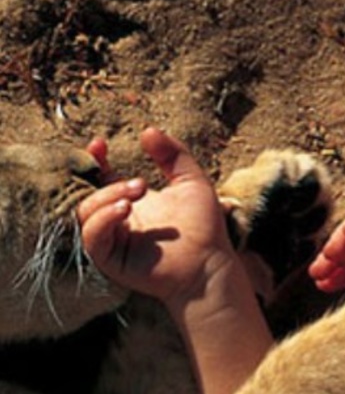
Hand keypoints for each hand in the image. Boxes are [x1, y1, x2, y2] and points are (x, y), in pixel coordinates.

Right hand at [78, 128, 234, 307]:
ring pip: (85, 213)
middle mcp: (119, 220)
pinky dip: (102, 219)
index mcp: (132, 201)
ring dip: (106, 198)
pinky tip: (125, 210)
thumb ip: (173, 154)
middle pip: (89, 193)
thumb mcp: (191, 181)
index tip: (99, 144)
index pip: (100, 178)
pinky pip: (92, 237)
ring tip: (136, 195)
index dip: (94, 160)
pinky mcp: (111, 259)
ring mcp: (113, 240)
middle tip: (142, 185)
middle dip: (109, 183)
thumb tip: (148, 130)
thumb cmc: (204, 227)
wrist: (210, 263)